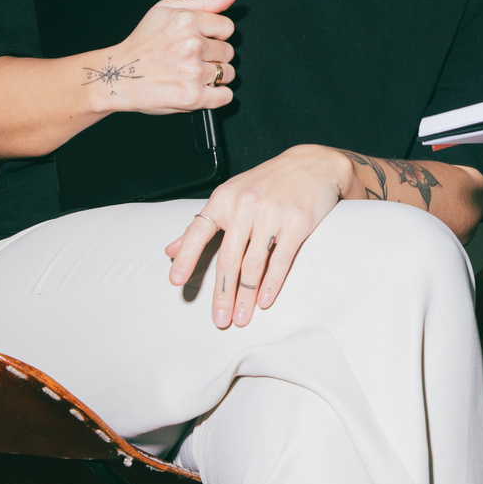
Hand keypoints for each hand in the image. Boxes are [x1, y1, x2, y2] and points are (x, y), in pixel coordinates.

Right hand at [83, 0, 236, 114]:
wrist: (117, 75)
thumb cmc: (141, 44)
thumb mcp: (165, 10)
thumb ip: (203, 1)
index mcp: (186, 21)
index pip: (227, 27)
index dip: (215, 35)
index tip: (203, 40)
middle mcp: (191, 45)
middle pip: (228, 51)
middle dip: (214, 56)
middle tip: (192, 59)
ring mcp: (192, 72)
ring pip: (227, 73)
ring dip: (215, 76)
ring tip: (192, 74)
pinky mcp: (192, 96)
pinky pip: (225, 96)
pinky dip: (217, 96)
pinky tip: (200, 88)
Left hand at [166, 143, 348, 326]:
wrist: (312, 164)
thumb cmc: (267, 182)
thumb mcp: (231, 195)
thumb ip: (202, 224)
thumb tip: (170, 251)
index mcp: (225, 198)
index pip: (199, 231)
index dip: (186, 257)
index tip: (176, 282)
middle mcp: (246, 205)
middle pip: (228, 258)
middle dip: (222, 293)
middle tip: (220, 319)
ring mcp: (273, 214)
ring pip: (254, 263)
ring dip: (246, 295)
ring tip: (241, 317)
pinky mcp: (298, 222)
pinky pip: (281, 259)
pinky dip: (271, 284)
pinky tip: (264, 300)